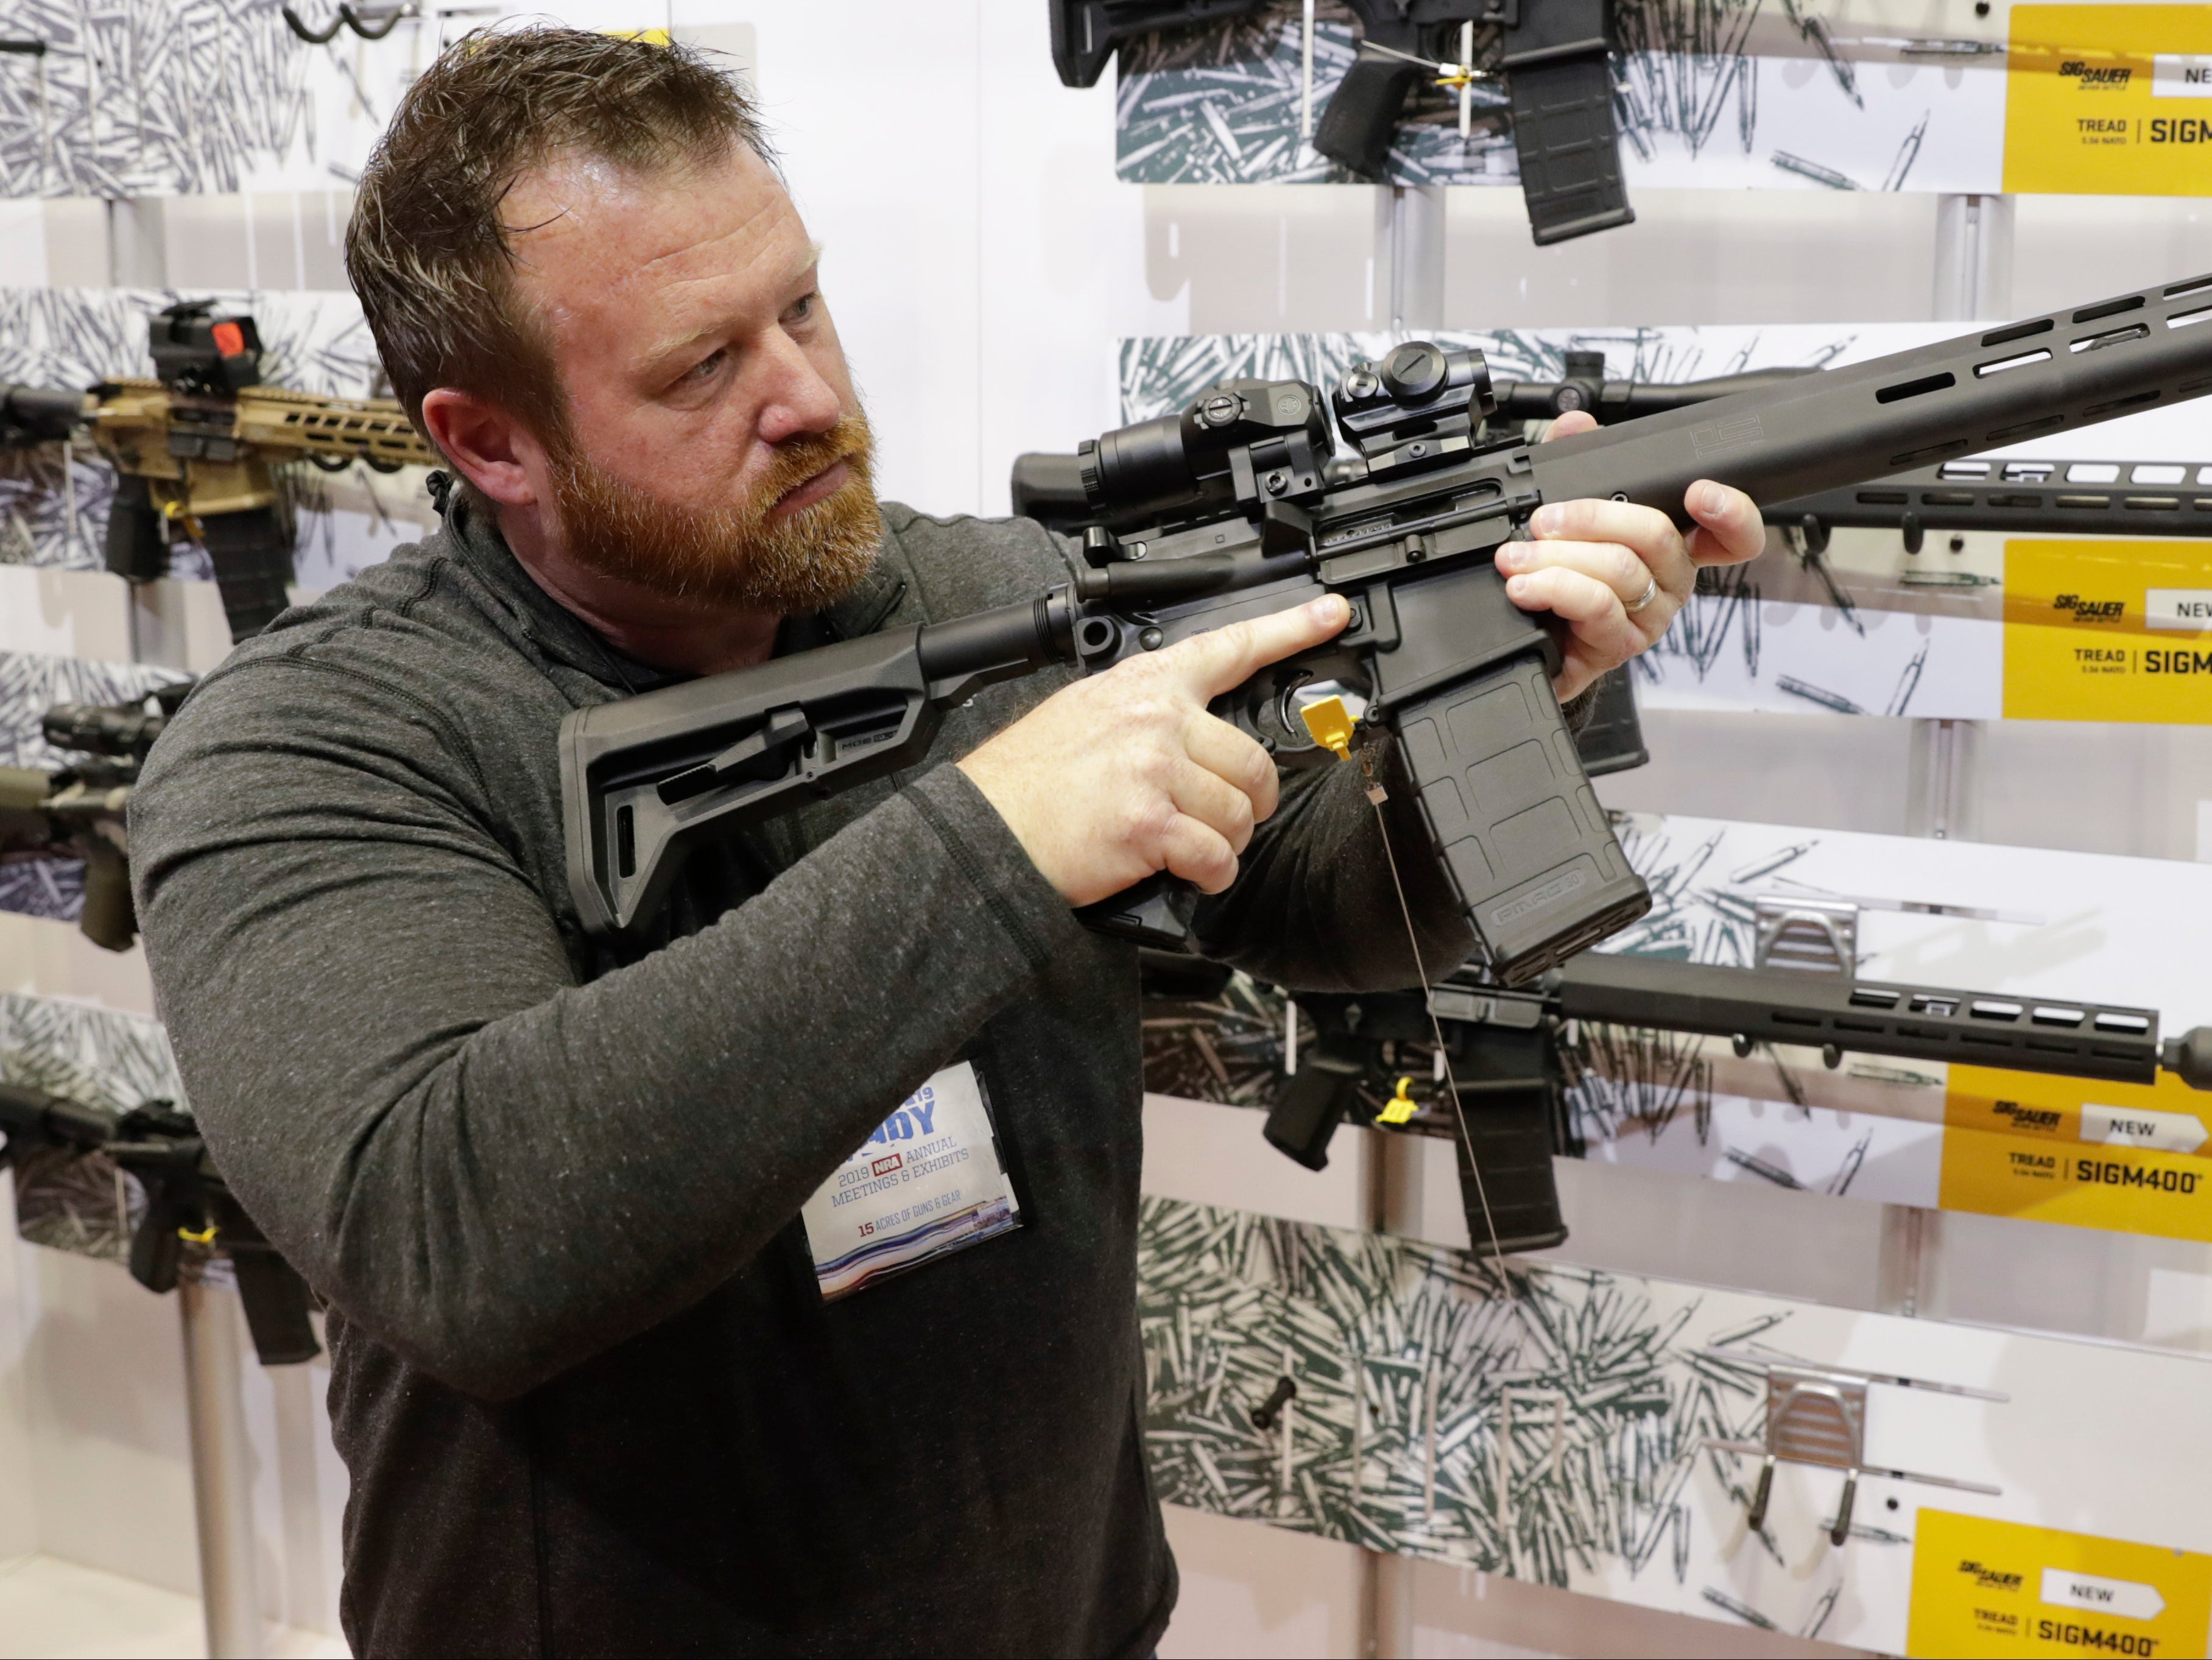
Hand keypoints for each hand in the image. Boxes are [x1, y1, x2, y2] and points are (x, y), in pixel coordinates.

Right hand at [957, 594, 1352, 905]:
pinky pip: (1216, 854)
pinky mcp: (1151, 824)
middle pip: (1252, 760)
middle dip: (1251, 801)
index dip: (1289, 630)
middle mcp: (1156, 719)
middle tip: (1227, 817)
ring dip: (1226, 842)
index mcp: (1144, 684)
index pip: (1228, 648)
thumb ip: (1144, 712)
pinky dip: (1210, 874)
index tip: (1330, 614)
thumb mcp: (1084, 712)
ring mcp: (1154, 769)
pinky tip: (1188, 873)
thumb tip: (1190, 735)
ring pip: (1239, 812)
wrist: (984, 829)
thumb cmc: (1027, 782)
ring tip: (1189, 847)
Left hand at [1496, 408, 1765, 700]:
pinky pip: (1596, 606)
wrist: (1535, 645)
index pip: (1733, 533)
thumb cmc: (1561, 578)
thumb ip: (1575, 464)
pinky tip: (1526, 587)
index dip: (1732, 512)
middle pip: (1656, 534)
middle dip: (1589, 518)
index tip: (1700, 491)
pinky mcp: (1619, 645)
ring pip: (1619, 569)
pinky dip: (1554, 588)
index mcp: (1673, 544)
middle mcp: (1670, 580)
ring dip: (1557, 556)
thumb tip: (1575, 424)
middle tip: (1542, 521)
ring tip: (1516, 556)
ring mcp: (1649, 616)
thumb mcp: (1567, 516)